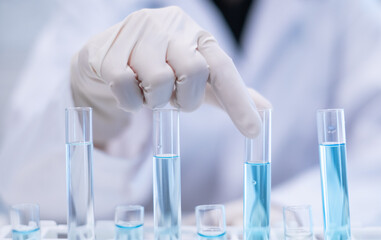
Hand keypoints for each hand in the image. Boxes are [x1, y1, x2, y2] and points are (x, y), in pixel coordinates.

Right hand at [71, 6, 270, 144]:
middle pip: (193, 72)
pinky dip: (129, 100)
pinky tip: (128, 89)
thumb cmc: (160, 66)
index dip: (239, 101)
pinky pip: (125, 86)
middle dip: (185, 98)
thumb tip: (266, 108)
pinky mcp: (108, 47)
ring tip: (147, 90)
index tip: (253, 131)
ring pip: (158, 80)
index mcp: (198, 34)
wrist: (109, 55)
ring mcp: (137, 31)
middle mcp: (171, 25)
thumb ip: (227, 91)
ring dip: (154, 99)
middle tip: (173, 98)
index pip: (223, 68)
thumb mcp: (196, 79)